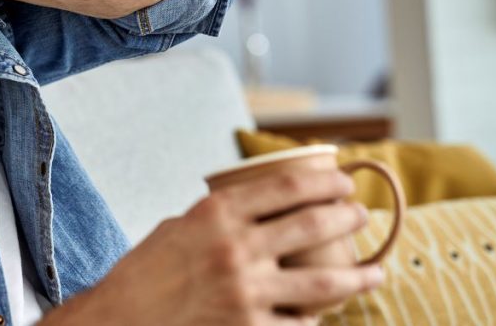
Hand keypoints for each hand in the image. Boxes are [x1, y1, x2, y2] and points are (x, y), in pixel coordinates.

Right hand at [44, 169, 382, 325]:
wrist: (120, 319)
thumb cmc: (144, 273)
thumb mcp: (178, 228)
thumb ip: (220, 219)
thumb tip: (258, 212)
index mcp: (217, 213)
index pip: (287, 187)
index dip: (325, 183)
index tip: (345, 184)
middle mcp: (236, 248)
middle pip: (312, 226)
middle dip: (348, 219)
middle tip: (362, 218)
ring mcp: (245, 292)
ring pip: (323, 283)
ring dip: (357, 276)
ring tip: (375, 271)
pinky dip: (316, 321)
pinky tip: (328, 316)